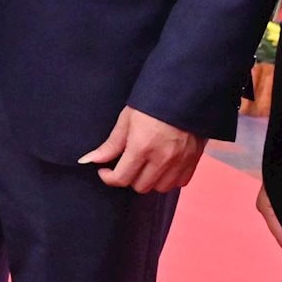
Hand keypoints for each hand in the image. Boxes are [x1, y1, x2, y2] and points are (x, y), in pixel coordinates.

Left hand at [78, 107, 206, 192]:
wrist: (184, 94)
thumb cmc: (152, 104)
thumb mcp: (126, 120)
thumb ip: (110, 145)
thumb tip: (88, 160)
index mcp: (142, 147)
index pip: (121, 178)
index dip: (108, 177)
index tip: (104, 170)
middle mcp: (162, 158)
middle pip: (140, 186)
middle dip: (129, 178)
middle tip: (126, 164)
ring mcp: (180, 161)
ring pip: (160, 188)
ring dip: (149, 180)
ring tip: (145, 165)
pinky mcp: (194, 161)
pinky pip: (179, 183)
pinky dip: (169, 179)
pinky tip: (163, 166)